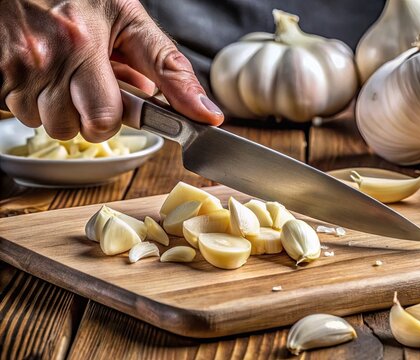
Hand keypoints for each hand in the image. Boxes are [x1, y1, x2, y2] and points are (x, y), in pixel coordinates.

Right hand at [0, 0, 223, 141]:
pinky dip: (37, 100)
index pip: (103, 119)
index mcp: (83, 44)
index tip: (120, 104)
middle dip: (90, 117)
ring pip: (45, 124)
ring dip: (62, 110)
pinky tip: (48, 75)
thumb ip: (170, 71)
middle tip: (94, 89)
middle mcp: (44, 58)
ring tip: (70, 77)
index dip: (115, 118)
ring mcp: (15, 67)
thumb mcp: (133, 22)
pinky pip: (20, 111)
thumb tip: (207, 114)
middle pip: (73, 129)